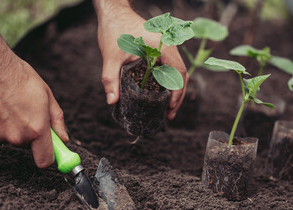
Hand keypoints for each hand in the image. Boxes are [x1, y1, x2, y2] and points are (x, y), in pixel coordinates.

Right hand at [0, 19, 68, 167]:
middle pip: (27, 145)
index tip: (52, 152)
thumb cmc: (19, 77)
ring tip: (11, 104)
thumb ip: (57, 121)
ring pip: (10, 137)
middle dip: (30, 133)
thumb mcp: (47, 96)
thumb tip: (63, 138)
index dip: (50, 157)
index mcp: (36, 129)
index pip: (45, 160)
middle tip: (27, 112)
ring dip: (13, 126)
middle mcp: (16, 136)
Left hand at [93, 0, 188, 119]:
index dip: (177, 93)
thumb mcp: (110, 56)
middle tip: (169, 114)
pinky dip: (168, 81)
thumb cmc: (114, 29)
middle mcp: (169, 46)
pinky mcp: (161, 49)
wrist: (114, 11)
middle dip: (178, 96)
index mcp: (162, 47)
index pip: (178, 73)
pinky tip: (161, 93)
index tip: (170, 108)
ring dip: (174, 90)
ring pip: (177, 71)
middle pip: (182, 75)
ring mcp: (167, 47)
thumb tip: (112, 101)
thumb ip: (110, 78)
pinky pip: (170, 67)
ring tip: (167, 107)